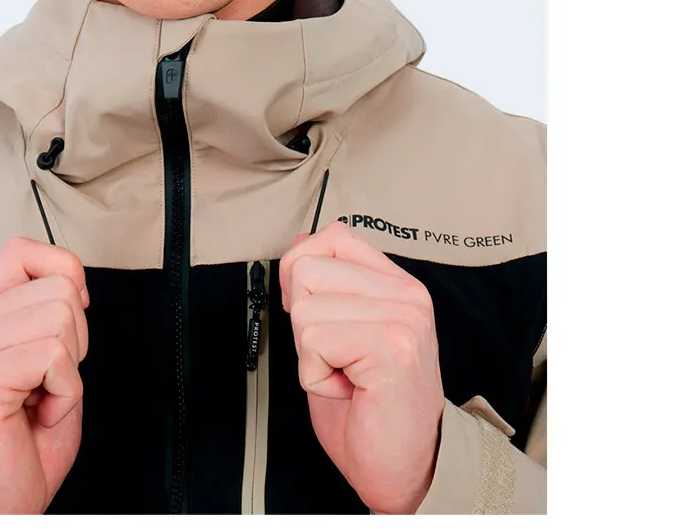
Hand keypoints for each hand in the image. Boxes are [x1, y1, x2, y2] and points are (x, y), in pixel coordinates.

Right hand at [0, 236, 88, 513]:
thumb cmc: (24, 436)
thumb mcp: (42, 356)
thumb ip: (47, 309)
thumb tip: (74, 281)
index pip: (22, 250)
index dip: (63, 272)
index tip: (72, 314)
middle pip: (59, 287)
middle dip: (76, 338)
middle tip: (47, 380)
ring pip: (61, 318)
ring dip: (69, 369)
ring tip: (40, 398)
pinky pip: (55, 358)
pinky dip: (65, 393)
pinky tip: (37, 414)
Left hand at [278, 220, 444, 513]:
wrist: (407, 469)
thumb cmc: (372, 407)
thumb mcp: (344, 330)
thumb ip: (329, 285)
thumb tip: (298, 244)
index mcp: (398, 285)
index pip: (334, 236)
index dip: (303, 270)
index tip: (312, 311)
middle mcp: (407, 295)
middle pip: (306, 268)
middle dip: (303, 321)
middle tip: (337, 356)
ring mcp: (403, 319)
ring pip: (305, 308)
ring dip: (310, 352)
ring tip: (346, 373)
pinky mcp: (392, 348)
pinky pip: (313, 342)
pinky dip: (316, 375)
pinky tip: (348, 389)